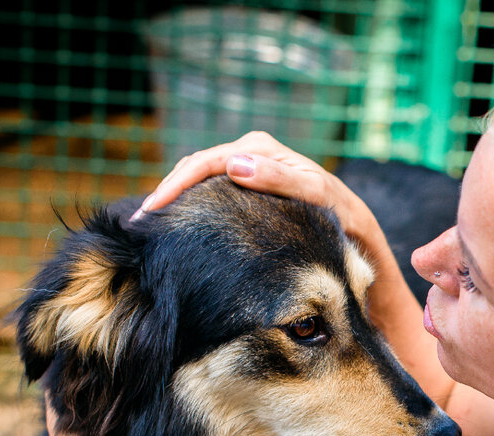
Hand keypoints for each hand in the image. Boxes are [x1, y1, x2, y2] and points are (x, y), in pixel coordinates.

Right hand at [130, 131, 381, 249]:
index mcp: (260, 149)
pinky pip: (209, 192)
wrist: (353, 229)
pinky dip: (190, 205)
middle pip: (195, 167)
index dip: (177, 184)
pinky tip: (176, 223)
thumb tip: (235, 165)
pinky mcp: (245, 189)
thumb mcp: (317, 196)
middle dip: (166, 192)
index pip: (206, 161)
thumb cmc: (339, 214)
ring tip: (151, 225)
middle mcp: (249, 153)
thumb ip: (281, 179)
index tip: (155, 210)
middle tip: (141, 224)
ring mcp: (246, 170)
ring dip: (174, 199)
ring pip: (198, 180)